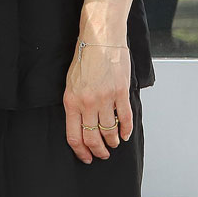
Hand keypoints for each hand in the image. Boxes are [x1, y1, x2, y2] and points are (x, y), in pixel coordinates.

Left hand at [63, 40, 134, 163]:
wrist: (100, 39)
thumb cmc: (85, 58)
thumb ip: (75, 104)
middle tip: (102, 154)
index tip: (86, 157)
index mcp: (71, 102)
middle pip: (92, 138)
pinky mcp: (120, 92)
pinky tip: (125, 134)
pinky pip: (125, 118)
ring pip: (109, 131)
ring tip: (114, 143)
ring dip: (112, 142)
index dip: (81, 151)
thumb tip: (81, 124)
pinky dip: (126, 129)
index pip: (74, 136)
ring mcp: (105, 98)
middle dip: (98, 151)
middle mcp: (87, 103)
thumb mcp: (71, 83)